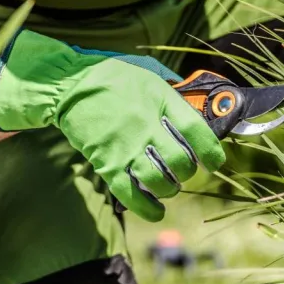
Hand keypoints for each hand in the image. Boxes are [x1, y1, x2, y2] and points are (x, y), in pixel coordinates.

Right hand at [0, 29, 225, 220]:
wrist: (68, 86)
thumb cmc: (111, 76)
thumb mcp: (148, 72)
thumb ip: (172, 88)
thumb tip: (194, 100)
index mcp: (161, 101)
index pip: (198, 132)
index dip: (212, 152)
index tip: (215, 161)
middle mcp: (147, 126)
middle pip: (181, 163)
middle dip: (188, 172)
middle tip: (184, 170)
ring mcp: (126, 148)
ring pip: (160, 183)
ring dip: (170, 189)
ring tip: (168, 186)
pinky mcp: (107, 164)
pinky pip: (132, 195)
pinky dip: (148, 208)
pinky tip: (156, 211)